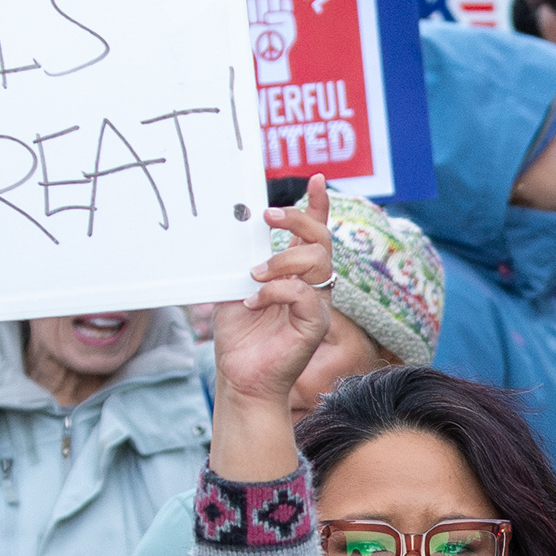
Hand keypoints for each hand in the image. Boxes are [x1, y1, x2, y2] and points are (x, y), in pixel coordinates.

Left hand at [207, 178, 332, 473]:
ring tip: (254, 275)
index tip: (317, 179)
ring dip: (281, 260)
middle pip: (322, 240)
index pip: (314, 233)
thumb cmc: (238, 335)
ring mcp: (317, 305)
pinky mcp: (313, 325)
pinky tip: (254, 302)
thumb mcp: (233, 285)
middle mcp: (312, 286)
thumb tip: (234, 224)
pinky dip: (276, 291)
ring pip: (317, 262)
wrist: (239, 376)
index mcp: (295, 273)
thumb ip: (241, 259)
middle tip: (269, 216)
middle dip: (299, 220)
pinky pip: (304, 294)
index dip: (319, 205)